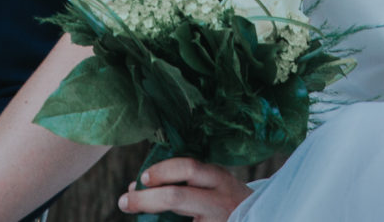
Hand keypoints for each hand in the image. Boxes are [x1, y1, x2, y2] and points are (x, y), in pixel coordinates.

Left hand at [117, 158, 251, 217]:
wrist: (260, 217)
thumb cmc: (227, 200)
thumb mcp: (214, 184)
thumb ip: (185, 181)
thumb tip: (137, 186)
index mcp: (219, 178)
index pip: (189, 168)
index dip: (162, 171)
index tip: (143, 178)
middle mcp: (219, 200)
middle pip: (176, 197)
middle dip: (145, 200)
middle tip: (124, 201)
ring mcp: (217, 220)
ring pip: (177, 221)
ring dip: (151, 216)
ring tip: (133, 211)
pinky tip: (154, 221)